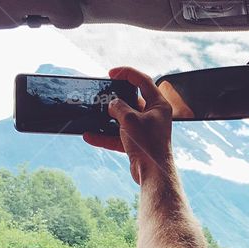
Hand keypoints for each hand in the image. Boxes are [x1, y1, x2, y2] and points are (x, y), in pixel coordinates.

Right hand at [83, 67, 172, 183]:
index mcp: (158, 104)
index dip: (127, 73)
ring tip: (93, 113)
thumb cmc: (147, 144)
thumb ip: (118, 106)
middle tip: (101, 93)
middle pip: (132, 100)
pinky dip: (105, 136)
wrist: (153, 173)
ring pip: (123, 119)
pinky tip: (89, 136)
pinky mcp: (137, 143)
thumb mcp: (129, 119)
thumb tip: (112, 103)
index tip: (111, 73)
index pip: (143, 81)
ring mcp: (145, 130)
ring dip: (107, 118)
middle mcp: (154, 116)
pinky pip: (118, 136)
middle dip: (115, 97)